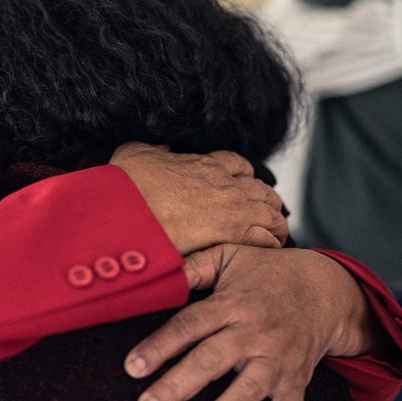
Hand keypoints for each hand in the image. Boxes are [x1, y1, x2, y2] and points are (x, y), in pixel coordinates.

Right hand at [110, 143, 286, 254]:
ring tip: (273, 235)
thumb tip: (161, 149)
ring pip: (271, 213)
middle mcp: (225, 184)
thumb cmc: (128, 185)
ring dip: (273, 223)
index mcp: (204, 164)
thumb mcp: (136, 152)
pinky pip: (267, 239)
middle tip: (264, 214)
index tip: (243, 184)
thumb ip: (153, 150)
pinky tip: (267, 251)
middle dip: (265, 201)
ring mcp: (233, 208)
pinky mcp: (235, 234)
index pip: (238, 165)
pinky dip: (270, 244)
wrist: (128, 212)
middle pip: (262, 189)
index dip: (244, 175)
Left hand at [126, 245, 374, 400]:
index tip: (132, 368)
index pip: (190, 325)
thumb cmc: (266, 272)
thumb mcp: (231, 255)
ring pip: (247, 391)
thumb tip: (158, 273)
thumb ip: (195, 266)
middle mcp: (255, 333)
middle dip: (179, 386)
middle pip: (212, 361)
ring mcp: (277, 360)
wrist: (326, 290)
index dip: (161, 346)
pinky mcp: (296, 381)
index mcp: (233, 303)